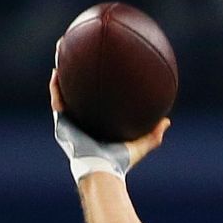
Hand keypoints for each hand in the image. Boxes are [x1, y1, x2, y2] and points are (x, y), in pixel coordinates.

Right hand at [50, 65, 168, 180]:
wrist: (102, 171)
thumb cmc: (119, 163)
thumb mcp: (139, 145)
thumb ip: (153, 135)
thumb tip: (167, 121)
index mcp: (96, 126)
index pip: (94, 104)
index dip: (93, 89)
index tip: (98, 71)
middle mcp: (81, 123)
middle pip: (76, 94)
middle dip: (75, 75)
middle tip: (77, 54)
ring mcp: (69, 123)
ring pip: (63, 92)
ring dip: (61, 73)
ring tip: (61, 51)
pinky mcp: (62, 124)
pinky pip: (57, 100)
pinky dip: (56, 85)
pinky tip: (57, 68)